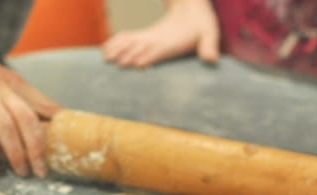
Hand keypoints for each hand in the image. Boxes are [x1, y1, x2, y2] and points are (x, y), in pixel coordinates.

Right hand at [0, 34, 58, 176]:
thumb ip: (14, 95)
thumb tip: (38, 119)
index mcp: (12, 80)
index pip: (43, 104)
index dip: (57, 127)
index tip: (66, 147)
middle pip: (28, 120)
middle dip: (38, 149)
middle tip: (42, 170)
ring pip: (6, 127)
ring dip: (16, 154)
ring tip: (21, 172)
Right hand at [102, 0, 219, 67]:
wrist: (193, 8)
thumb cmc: (201, 25)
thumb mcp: (209, 33)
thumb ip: (209, 46)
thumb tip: (212, 59)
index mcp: (171, 41)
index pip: (156, 50)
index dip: (147, 56)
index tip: (135, 64)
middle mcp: (156, 40)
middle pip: (138, 46)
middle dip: (126, 54)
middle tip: (112, 63)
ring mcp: (149, 37)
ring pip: (129, 41)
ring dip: (117, 48)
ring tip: (104, 58)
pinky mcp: (145, 37)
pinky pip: (127, 38)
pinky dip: (115, 43)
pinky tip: (105, 51)